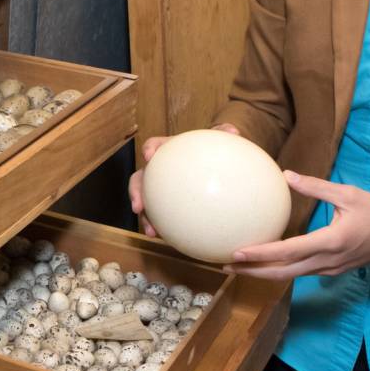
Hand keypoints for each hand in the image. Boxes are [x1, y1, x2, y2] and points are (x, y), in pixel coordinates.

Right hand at [129, 123, 239, 238]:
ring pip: (146, 203)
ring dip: (145, 218)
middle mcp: (158, 172)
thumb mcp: (218, 142)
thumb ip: (223, 134)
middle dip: (136, 193)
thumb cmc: (212, 151)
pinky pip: (162, 218)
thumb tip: (233, 131)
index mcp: (167, 152)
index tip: (149, 156)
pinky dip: (164, 229)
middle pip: (139, 180)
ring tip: (151, 232)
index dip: (149, 150)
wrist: (213, 167)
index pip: (154, 147)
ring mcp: (160, 191)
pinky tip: (172, 239)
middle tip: (138, 206)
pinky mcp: (167, 207)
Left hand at [227, 171, 369, 280]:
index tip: (237, 252)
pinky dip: (280, 269)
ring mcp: (329, 269)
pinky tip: (265, 261)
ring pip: (290, 276)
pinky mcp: (332, 270)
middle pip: (283, 273)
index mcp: (331, 241)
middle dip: (252, 271)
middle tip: (225, 264)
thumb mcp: (349, 193)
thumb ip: (316, 187)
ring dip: (263, 272)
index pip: (289, 251)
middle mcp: (327, 260)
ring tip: (239, 265)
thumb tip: (287, 175)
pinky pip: (300, 272)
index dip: (261, 254)